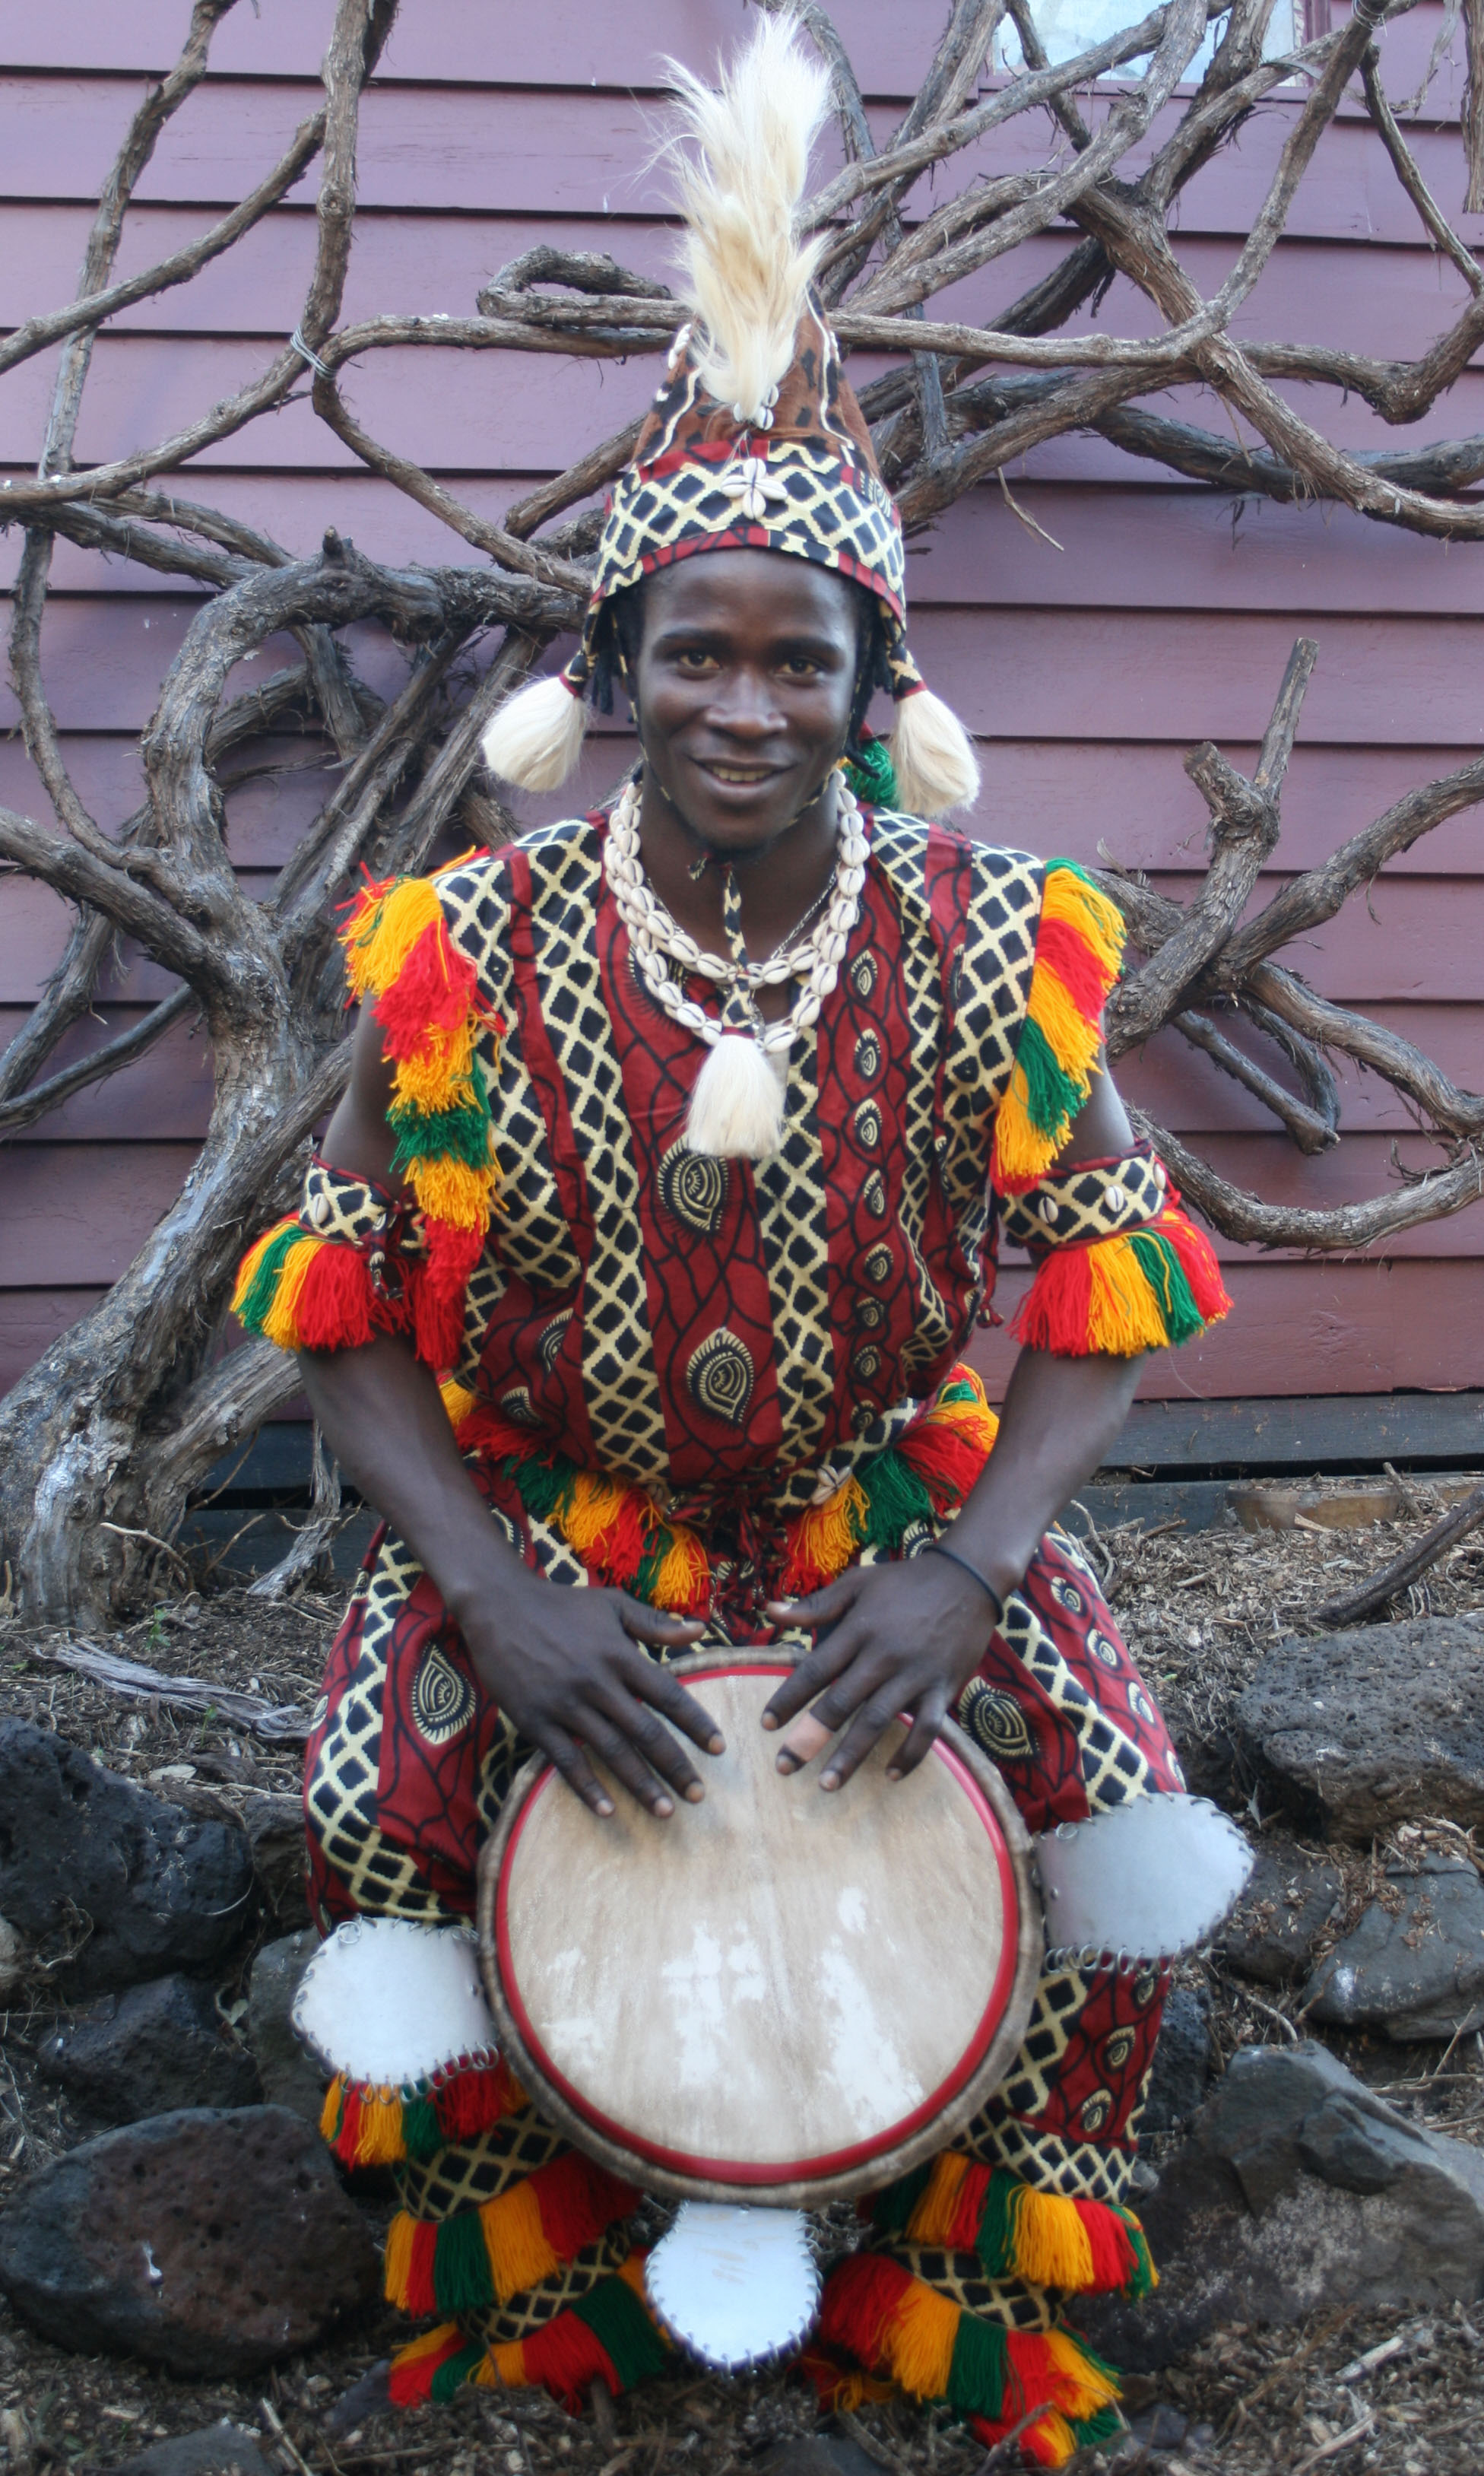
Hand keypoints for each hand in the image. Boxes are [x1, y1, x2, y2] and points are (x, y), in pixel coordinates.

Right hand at [458, 1572, 718, 1819]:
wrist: (498, 1606)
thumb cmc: (560, 1604)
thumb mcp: (611, 1604)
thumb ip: (655, 1623)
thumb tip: (701, 1629)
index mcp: (619, 1655)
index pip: (668, 1695)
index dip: (696, 1724)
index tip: (720, 1749)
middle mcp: (596, 1683)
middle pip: (645, 1732)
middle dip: (675, 1766)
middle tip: (699, 1796)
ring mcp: (564, 1704)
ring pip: (611, 1752)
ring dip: (640, 1784)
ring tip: (665, 1811)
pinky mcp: (535, 1720)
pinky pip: (566, 1761)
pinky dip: (588, 1787)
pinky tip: (608, 1810)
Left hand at [760, 1553, 999, 1789]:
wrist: (967, 1579)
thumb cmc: (905, 1582)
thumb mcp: (857, 1584)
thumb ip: (815, 1605)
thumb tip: (770, 1611)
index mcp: (859, 1630)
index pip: (815, 1670)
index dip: (789, 1698)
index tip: (766, 1724)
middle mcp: (884, 1655)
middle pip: (841, 1702)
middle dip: (810, 1737)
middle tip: (784, 1767)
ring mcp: (915, 1674)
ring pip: (879, 1721)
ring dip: (852, 1755)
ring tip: (827, 1784)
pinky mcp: (943, 1688)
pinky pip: (927, 1728)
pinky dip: (911, 1753)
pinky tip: (891, 1775)